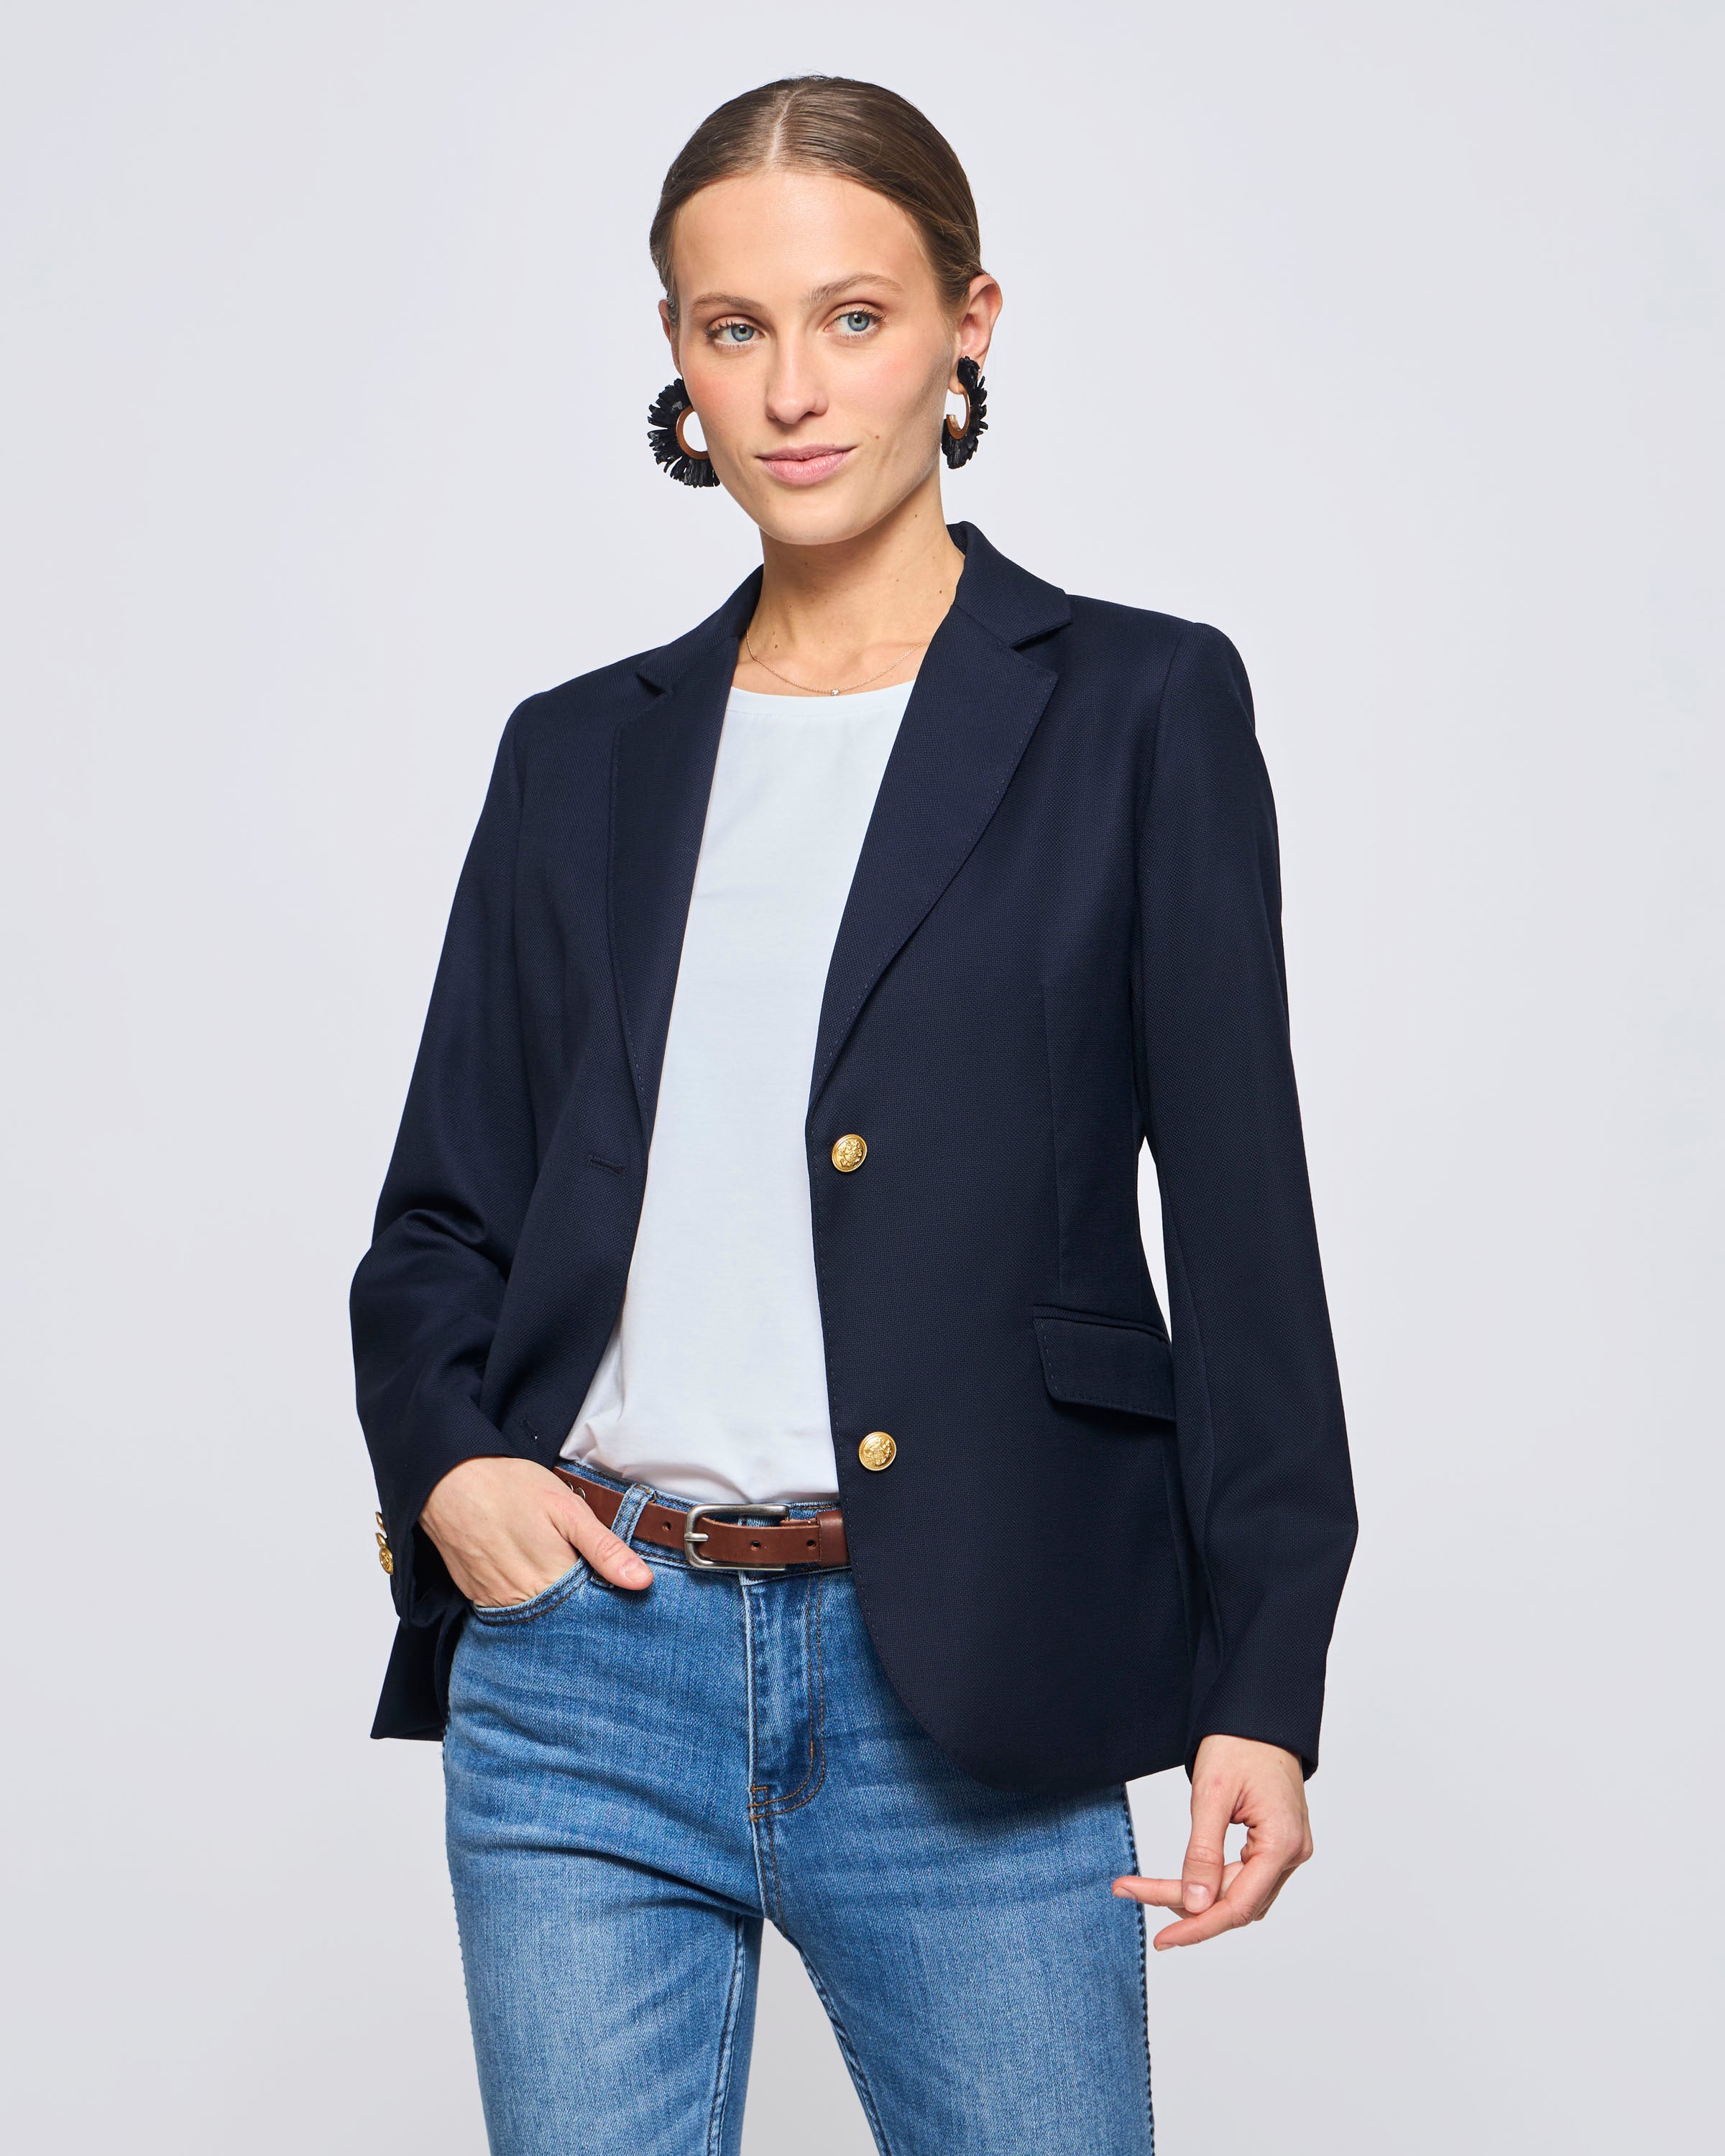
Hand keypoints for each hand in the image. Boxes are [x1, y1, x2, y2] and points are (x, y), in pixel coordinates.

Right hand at [419, 1457, 652, 1603]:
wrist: (448, 1481)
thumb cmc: (510, 1487)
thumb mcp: (568, 1509)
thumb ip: (605, 1548)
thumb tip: (642, 1581)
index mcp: (553, 1580)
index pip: (592, 1613)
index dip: (608, 1605)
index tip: (619, 1598)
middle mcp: (523, 1601)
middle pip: (563, 1621)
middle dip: (580, 1612)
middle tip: (588, 1585)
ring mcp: (496, 1602)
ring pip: (535, 1620)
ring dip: (552, 1609)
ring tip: (559, 1581)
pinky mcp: (476, 1597)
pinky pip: (508, 1613)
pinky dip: (523, 1603)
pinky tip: (531, 1582)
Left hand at [1111, 1734, 1312, 1947]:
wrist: (1259, 1714)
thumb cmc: (1239, 1743)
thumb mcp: (1212, 1794)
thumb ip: (1203, 1852)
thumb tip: (1196, 1905)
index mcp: (1282, 1844)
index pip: (1237, 1906)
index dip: (1197, 1927)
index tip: (1160, 1940)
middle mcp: (1292, 1854)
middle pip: (1236, 1903)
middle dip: (1186, 1905)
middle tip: (1133, 1891)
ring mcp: (1288, 1850)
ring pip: (1240, 1895)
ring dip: (1198, 1898)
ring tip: (1150, 1887)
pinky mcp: (1276, 1843)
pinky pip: (1245, 1878)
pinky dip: (1213, 1883)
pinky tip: (1185, 1879)